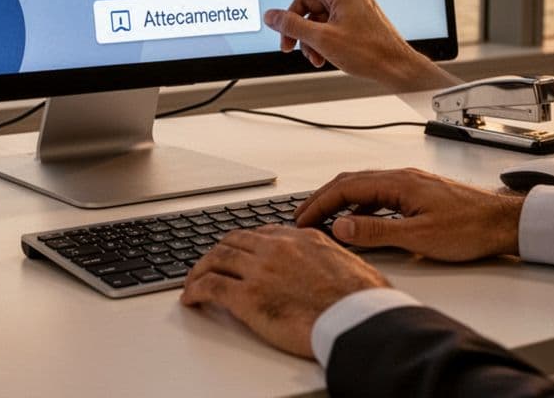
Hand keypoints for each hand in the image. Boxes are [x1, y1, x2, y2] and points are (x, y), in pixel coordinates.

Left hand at [180, 226, 388, 358]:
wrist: (358, 320)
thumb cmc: (363, 301)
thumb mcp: (352, 264)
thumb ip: (332, 258)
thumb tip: (334, 266)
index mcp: (302, 239)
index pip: (262, 233)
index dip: (244, 242)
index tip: (238, 250)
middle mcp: (277, 248)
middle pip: (233, 242)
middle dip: (217, 252)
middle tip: (210, 264)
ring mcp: (259, 270)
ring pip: (216, 259)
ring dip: (200, 269)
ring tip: (193, 281)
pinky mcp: (247, 297)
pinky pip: (210, 286)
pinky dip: (195, 290)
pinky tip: (191, 298)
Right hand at [251, 0, 458, 91]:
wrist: (397, 68)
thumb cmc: (370, 52)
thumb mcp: (322, 39)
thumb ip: (292, 25)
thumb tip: (272, 16)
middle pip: (306, 4)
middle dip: (294, 27)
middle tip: (286, 47)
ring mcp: (353, 5)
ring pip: (316, 17)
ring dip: (308, 38)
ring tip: (312, 57)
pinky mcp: (356, 18)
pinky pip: (328, 23)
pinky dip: (321, 39)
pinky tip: (322, 56)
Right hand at [295, 169, 523, 261]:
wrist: (505, 223)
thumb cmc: (470, 228)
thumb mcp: (420, 237)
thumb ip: (377, 232)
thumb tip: (341, 227)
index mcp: (398, 182)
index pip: (345, 188)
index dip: (319, 204)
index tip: (301, 219)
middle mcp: (402, 176)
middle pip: (350, 182)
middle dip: (322, 199)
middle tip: (301, 218)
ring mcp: (410, 183)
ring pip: (364, 186)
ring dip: (340, 201)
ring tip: (323, 220)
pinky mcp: (418, 192)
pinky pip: (379, 193)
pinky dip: (359, 205)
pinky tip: (358, 221)